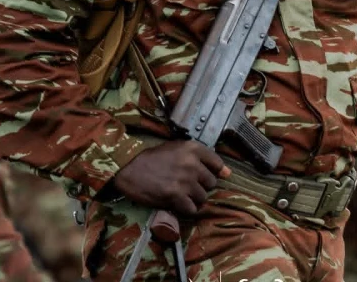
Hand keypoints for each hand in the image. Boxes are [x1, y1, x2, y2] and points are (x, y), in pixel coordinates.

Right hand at [110, 141, 230, 215]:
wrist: (128, 168)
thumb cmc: (151, 158)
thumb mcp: (176, 149)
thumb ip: (201, 158)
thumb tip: (228, 173)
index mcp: (192, 148)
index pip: (217, 163)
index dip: (212, 172)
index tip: (202, 176)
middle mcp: (191, 163)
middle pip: (211, 183)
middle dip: (201, 186)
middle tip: (186, 186)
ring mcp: (184, 180)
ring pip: (203, 197)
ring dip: (193, 199)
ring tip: (180, 195)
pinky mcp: (175, 196)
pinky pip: (192, 209)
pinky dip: (186, 209)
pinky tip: (177, 203)